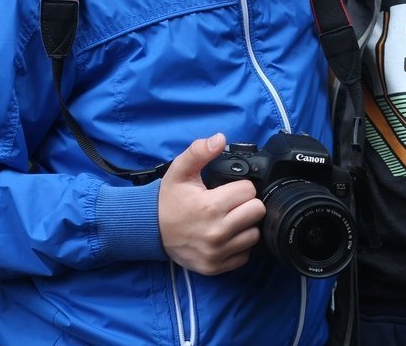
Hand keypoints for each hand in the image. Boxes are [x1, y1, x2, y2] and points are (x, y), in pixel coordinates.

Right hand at [158, 133, 265, 275]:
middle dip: (246, 204)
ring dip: (245, 225)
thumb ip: (199, 151)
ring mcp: (216, 253)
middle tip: (231, 203)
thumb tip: (220, 139)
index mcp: (209, 207)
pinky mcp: (215, 267)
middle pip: (257, 211)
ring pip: (254, 234)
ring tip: (228, 218)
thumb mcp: (179, 171)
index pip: (249, 191)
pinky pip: (244, 255)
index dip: (241, 186)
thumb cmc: (168, 200)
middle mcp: (216, 233)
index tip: (228, 189)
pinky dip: (239, 245)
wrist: (148, 230)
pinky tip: (226, 235)